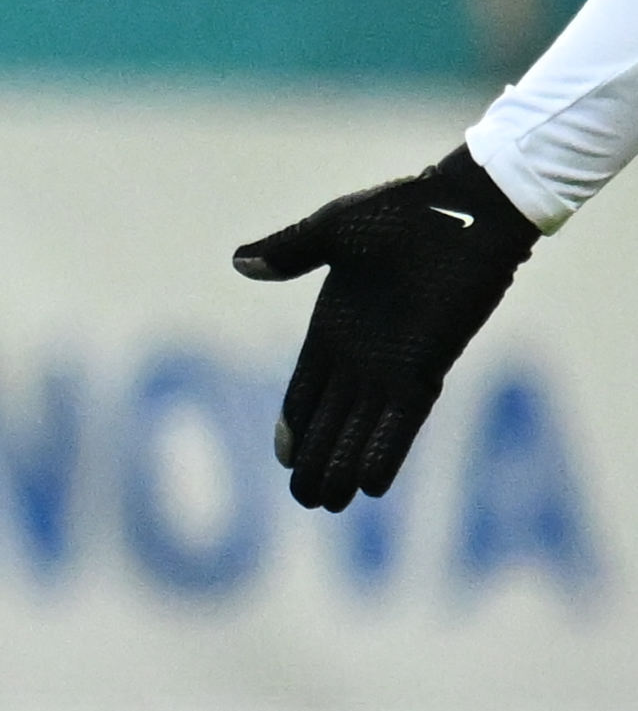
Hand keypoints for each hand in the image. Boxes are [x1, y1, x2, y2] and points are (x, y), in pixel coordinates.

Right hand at [238, 147, 533, 508]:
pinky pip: (402, 419)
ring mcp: (394, 362)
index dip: (294, 424)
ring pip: (363, 428)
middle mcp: (362, 354)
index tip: (282, 457)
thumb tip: (240, 263)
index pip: (305, 387)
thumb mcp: (336, 228)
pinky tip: (373, 483)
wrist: (470, 207)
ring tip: (332, 503)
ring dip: (347, 464)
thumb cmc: (405, 210)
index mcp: (333, 326)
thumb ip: (292, 250)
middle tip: (306, 498)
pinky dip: (387, 451)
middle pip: (331, 419)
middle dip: (317, 457)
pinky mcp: (427, 363)